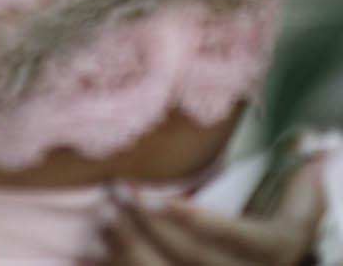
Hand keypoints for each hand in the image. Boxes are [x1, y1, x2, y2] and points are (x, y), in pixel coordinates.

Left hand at [100, 157, 324, 264]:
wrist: (262, 259)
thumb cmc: (273, 221)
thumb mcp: (293, 202)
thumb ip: (293, 179)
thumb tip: (303, 148)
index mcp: (276, 248)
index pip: (233, 237)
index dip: (193, 222)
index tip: (154, 199)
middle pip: (194, 259)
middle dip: (149, 228)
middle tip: (114, 194)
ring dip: (129, 248)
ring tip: (104, 216)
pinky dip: (119, 265)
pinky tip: (99, 245)